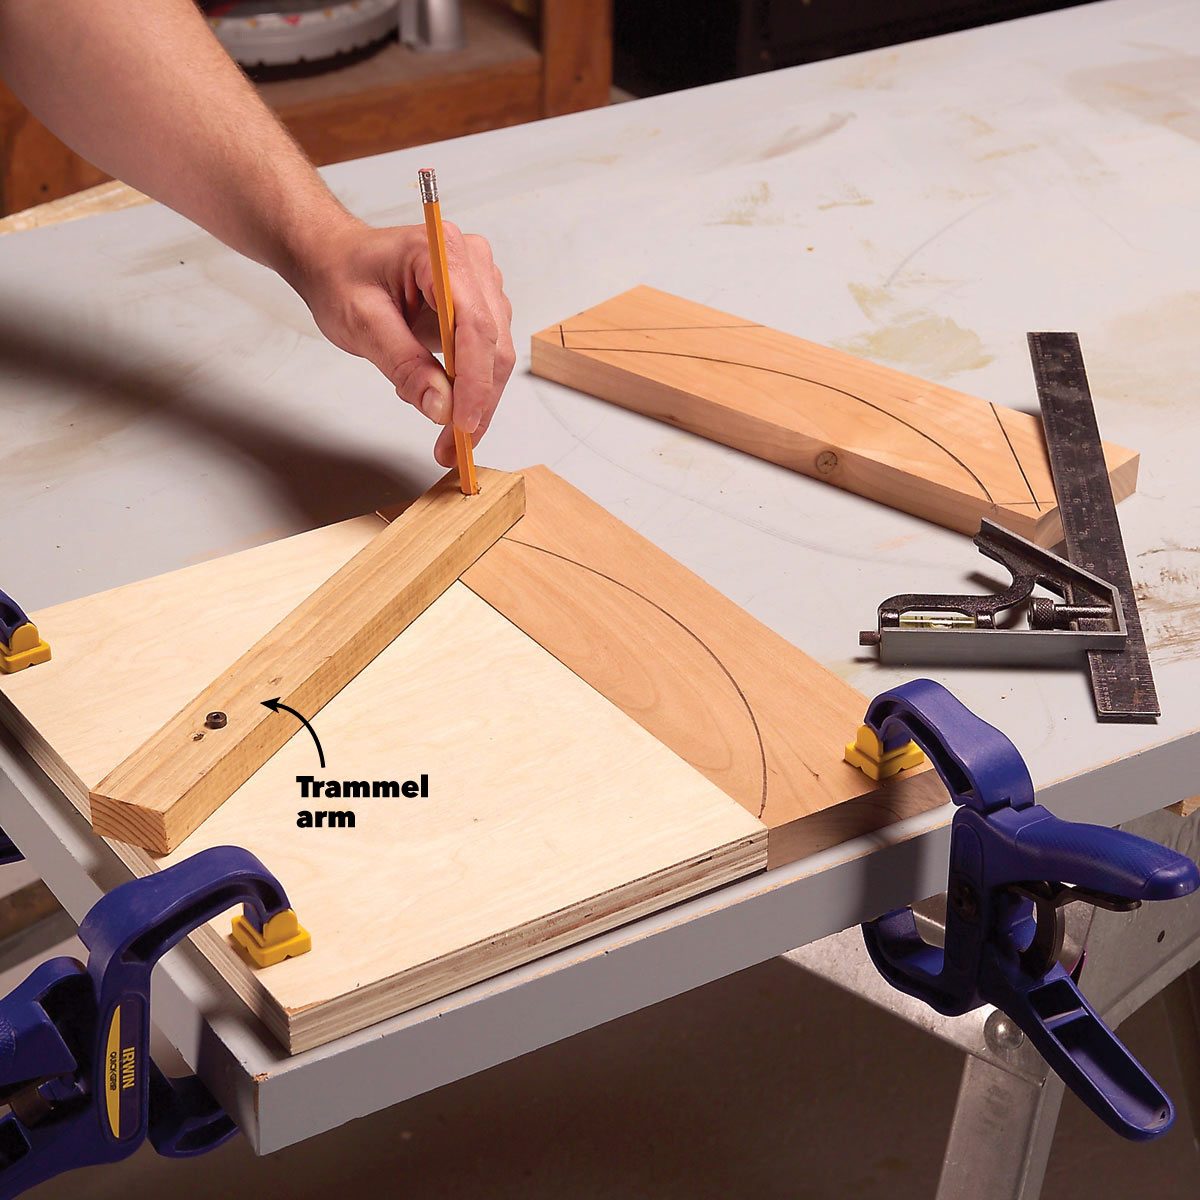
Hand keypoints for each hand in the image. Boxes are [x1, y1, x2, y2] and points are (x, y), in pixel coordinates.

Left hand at [286, 216, 514, 466]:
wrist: (335, 258)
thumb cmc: (342, 277)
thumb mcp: (362, 323)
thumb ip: (404, 364)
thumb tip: (442, 407)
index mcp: (441, 253)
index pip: (474, 325)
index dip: (474, 382)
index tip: (462, 425)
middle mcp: (472, 262)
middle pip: (494, 345)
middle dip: (477, 402)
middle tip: (454, 446)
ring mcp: (481, 282)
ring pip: (497, 354)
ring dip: (477, 400)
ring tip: (445, 432)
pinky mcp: (481, 303)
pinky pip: (488, 353)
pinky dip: (471, 386)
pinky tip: (441, 396)